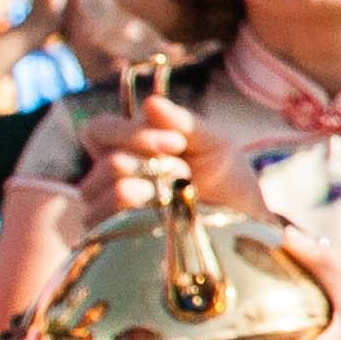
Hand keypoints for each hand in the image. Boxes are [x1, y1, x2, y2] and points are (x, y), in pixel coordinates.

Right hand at [79, 97, 262, 214]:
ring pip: (107, 191)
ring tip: (178, 193)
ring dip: (151, 189)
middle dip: (154, 165)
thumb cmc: (223, 173)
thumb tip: (150, 103)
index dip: (132, 134)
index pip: (97, 131)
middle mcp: (107, 175)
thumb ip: (181, 122)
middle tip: (184, 172)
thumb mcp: (211, 141)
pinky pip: (105, 221)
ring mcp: (106, 207)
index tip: (176, 143)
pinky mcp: (112, 236)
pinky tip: (164, 211)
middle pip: (107, 162)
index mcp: (123, 144)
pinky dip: (139, 212)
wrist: (242, 216)